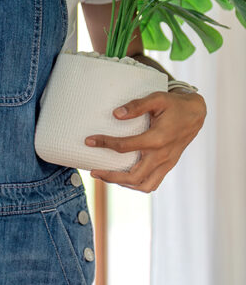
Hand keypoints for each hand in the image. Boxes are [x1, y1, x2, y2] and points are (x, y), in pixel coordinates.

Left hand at [84, 90, 206, 191]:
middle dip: (111, 176)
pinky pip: (153, 182)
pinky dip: (137, 184)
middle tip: (93, 171)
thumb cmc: (174, 105)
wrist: (196, 113)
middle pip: (133, 176)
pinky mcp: (168, 165)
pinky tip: (124, 177)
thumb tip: (116, 114)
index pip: (125, 147)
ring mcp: (166, 163)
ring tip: (106, 177)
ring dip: (123, 184)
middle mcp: (162, 155)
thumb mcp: (156, 99)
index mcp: (157, 139)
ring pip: (144, 185)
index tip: (89, 141)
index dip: (104, 144)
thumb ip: (137, 106)